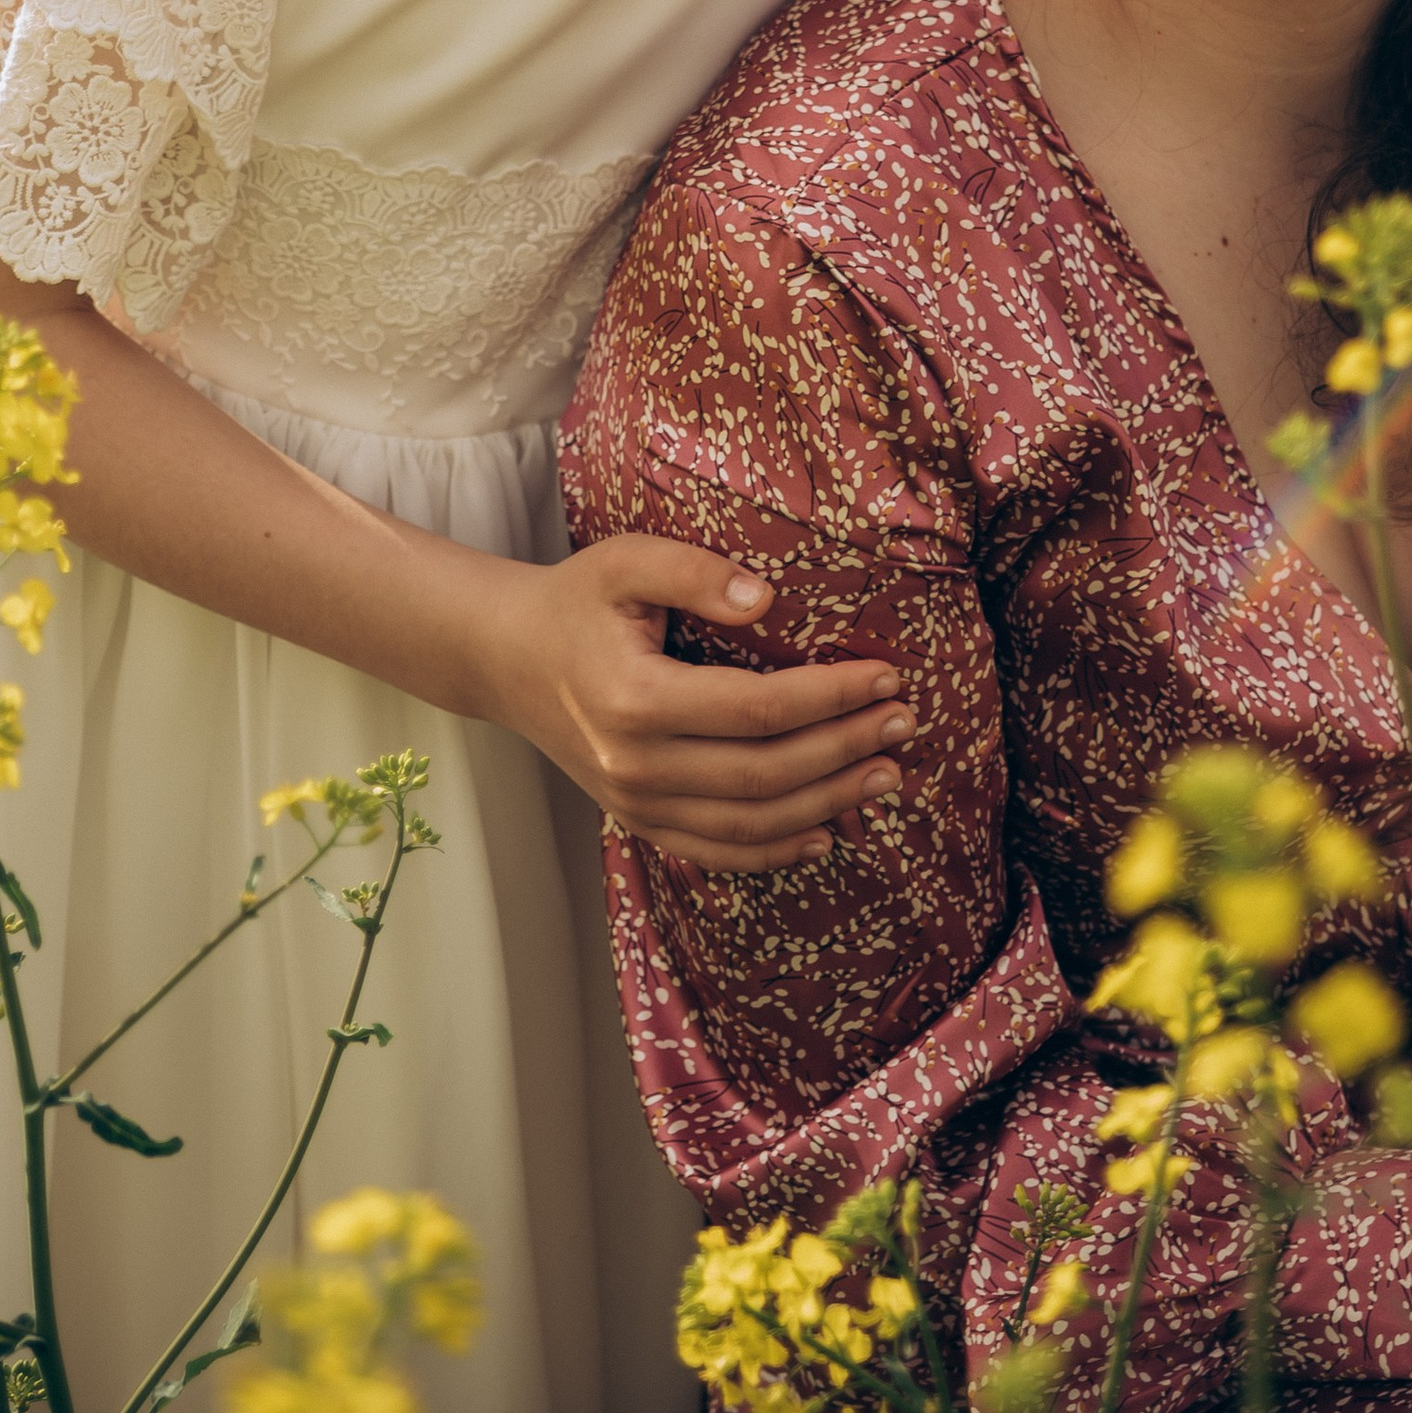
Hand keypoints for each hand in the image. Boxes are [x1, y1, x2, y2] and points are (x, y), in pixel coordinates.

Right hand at [478, 537, 915, 870]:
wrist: (507, 659)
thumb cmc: (576, 601)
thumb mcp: (626, 560)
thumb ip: (694, 570)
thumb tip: (767, 598)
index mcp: (635, 700)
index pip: (758, 709)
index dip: (830, 695)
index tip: (886, 674)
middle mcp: (636, 767)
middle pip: (766, 774)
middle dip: (846, 750)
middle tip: (904, 724)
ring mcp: (635, 805)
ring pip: (750, 823)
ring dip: (828, 804)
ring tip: (886, 775)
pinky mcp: (638, 822)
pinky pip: (717, 851)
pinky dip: (775, 850)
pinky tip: (824, 832)